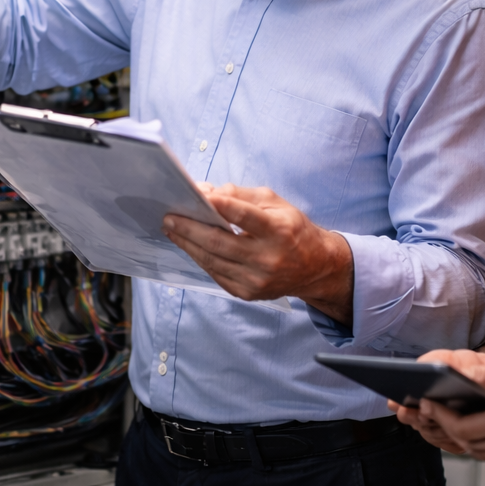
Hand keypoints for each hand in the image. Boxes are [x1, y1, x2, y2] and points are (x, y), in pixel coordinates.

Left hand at [163, 183, 353, 322]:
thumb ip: (240, 196)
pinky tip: (189, 245)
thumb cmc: (291, 229)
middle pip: (220, 242)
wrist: (315, 267)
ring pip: (213, 260)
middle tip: (169, 217)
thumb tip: (206, 193)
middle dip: (190, 228)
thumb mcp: (275, 203)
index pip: (246, 217)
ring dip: (188, 244)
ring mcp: (257, 280)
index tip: (197, 194)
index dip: (221, 205)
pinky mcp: (248, 293)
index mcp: (279, 231)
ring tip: (172, 229)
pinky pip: (216, 274)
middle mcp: (269, 258)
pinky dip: (200, 257)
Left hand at [392, 348, 484, 467]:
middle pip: (469, 445)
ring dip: (467, 440)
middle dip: (449, 429)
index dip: (441, 418)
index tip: (428, 405)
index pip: (462, 428)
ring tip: (455, 421)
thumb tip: (459, 376)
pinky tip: (483, 431)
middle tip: (437, 412)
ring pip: (484, 454)